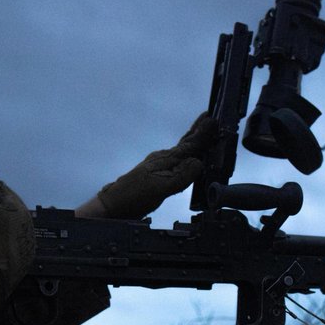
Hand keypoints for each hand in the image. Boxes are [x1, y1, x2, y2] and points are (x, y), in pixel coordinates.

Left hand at [92, 112, 215, 218]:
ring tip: (201, 135)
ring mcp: (157, 168)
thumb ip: (180, 175)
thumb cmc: (132, 197)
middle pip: (184, 143)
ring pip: (180, 152)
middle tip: (209, 118)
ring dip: (192, 143)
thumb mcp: (160, 187)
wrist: (111, 206)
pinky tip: (184, 160)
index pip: (189, 145)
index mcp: (164, 160)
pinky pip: (175, 163)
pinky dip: (185, 157)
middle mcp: (161, 160)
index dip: (202, 134)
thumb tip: (199, 162)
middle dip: (198, 131)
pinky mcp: (155, 177)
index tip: (213, 120)